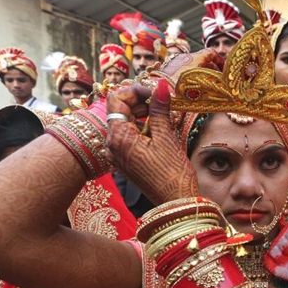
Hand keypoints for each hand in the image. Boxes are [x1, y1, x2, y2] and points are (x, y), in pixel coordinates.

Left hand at [106, 79, 199, 204]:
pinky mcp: (125, 161)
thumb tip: (160, 86)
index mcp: (118, 137)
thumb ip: (160, 109)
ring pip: (125, 123)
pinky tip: (161, 131)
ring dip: (144, 115)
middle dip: (142, 102)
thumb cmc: (172, 173)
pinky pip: (129, 137)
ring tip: (166, 116)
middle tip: (165, 101)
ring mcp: (117, 154)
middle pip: (120, 110)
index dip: (136, 91)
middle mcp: (111, 145)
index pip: (117, 99)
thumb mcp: (166, 137)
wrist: (175, 201)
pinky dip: (143, 129)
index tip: (157, 92)